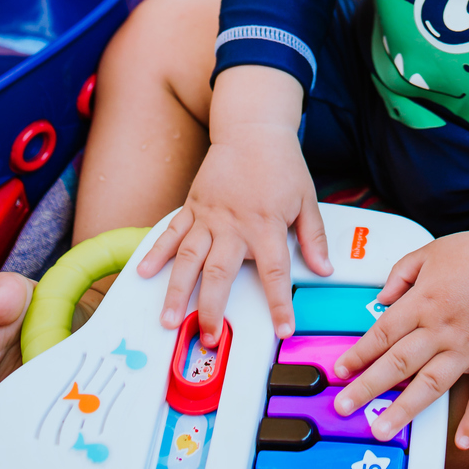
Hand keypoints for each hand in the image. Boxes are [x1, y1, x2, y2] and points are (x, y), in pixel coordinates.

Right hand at [137, 65, 329, 343]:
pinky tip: (143, 273)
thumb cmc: (282, 165)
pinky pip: (172, 232)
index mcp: (266, 226)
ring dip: (178, 291)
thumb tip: (325, 270)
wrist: (253, 129)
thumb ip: (313, 237)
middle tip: (208, 339)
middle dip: (212, 309)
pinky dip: (156, 252)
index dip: (279, 304)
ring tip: (168, 320)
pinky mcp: (192, 206)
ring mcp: (209, 216)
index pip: (275, 273)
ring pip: (189, 258)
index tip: (282, 329)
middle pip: (220, 274)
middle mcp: (234, 225)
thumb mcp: (306, 199)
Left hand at [332, 226, 468, 450]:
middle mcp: (442, 327)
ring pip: (431, 384)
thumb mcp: (429, 252)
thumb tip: (380, 300)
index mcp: (423, 300)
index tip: (339, 372)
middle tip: (343, 408)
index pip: (382, 333)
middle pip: (398, 362)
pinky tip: (462, 442)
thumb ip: (399, 274)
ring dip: (405, 409)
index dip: (358, 354)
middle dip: (367, 387)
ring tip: (382, 430)